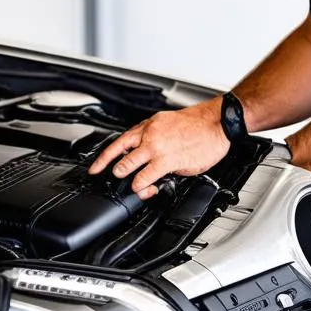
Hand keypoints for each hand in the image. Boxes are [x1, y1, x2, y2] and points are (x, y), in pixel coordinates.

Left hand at [87, 99, 229, 199]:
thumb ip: (154, 138)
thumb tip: (146, 154)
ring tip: (129, 183)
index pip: (119, 141)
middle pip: (120, 153)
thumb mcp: (167, 124)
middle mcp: (149, 135)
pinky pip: (147, 175)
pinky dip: (142, 184)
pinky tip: (143, 188)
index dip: (104, 157)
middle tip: (113, 176)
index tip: (95, 168)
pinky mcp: (168, 160)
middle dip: (114, 168)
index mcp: (148, 125)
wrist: (216, 122)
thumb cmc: (197, 125)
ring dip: (126, 176)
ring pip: (129, 164)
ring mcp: (156, 147)